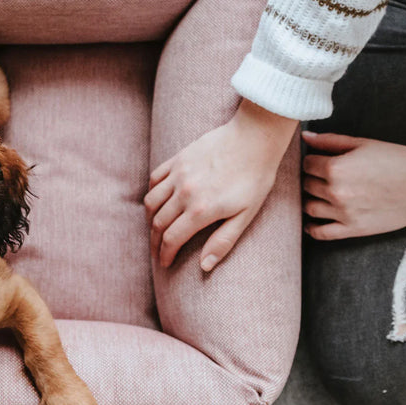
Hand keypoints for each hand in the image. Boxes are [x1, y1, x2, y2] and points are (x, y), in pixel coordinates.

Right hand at [144, 99, 297, 270]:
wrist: (255, 138)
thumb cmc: (256, 178)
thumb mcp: (246, 215)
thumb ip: (223, 241)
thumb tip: (204, 266)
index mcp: (201, 210)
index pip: (172, 239)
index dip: (165, 255)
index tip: (163, 264)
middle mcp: (184, 193)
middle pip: (158, 223)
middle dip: (155, 242)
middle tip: (157, 252)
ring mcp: (179, 174)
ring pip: (152, 202)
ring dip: (150, 220)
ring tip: (155, 229)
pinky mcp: (178, 158)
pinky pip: (155, 179)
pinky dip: (152, 193)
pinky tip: (157, 201)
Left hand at [302, 131, 405, 239]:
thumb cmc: (395, 160)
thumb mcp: (362, 144)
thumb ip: (330, 141)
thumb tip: (306, 137)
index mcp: (336, 168)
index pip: (307, 165)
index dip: (312, 161)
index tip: (318, 162)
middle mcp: (336, 191)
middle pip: (307, 185)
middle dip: (312, 179)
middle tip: (321, 177)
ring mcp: (343, 212)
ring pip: (309, 207)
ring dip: (310, 200)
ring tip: (318, 196)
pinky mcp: (353, 229)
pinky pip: (322, 233)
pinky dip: (312, 229)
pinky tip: (311, 223)